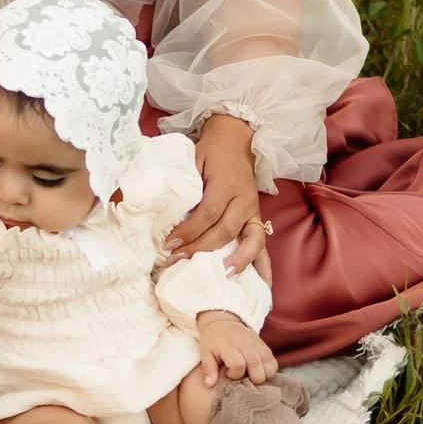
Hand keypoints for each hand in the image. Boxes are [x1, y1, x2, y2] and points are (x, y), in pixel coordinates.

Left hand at [167, 114, 267, 275]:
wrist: (236, 139)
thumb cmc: (210, 151)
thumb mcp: (192, 160)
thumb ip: (183, 182)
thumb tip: (158, 208)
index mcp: (225, 183)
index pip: (208, 213)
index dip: (189, 231)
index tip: (170, 244)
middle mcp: (243, 199)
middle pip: (225, 230)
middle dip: (201, 249)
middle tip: (178, 260)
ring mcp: (253, 210)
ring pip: (250, 241)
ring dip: (236, 261)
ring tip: (220, 277)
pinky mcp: (258, 218)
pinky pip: (264, 244)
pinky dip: (264, 265)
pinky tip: (263, 284)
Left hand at [193, 310, 276, 386]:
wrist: (222, 321)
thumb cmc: (213, 340)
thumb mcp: (206, 353)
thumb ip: (208, 369)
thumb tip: (209, 385)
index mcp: (228, 345)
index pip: (238, 364)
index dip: (235, 374)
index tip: (229, 374)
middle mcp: (244, 343)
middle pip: (256, 364)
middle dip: (253, 378)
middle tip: (245, 379)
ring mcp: (256, 342)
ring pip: (268, 362)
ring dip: (264, 375)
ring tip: (253, 377)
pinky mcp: (263, 343)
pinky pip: (273, 359)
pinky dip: (270, 369)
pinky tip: (261, 372)